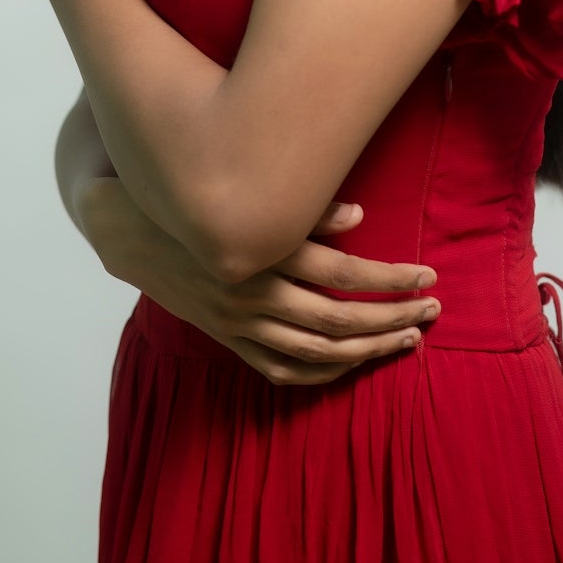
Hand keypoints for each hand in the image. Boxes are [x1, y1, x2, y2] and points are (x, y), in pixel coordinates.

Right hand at [78, 182, 441, 386]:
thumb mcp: (247, 189)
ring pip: (316, 352)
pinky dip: (320, 373)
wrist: (130, 226)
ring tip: (408, 339)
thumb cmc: (199, 194)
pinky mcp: (227, 337)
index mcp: (264, 254)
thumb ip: (304, 207)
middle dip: (392, 317)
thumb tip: (360, 215)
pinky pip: (280, 368)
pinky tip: (353, 364)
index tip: (427, 275)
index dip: (390, 278)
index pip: (344, 275)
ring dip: (368, 349)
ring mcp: (239, 323)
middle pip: (339, 320)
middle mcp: (254, 295)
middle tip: (432, 310)